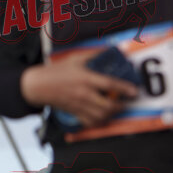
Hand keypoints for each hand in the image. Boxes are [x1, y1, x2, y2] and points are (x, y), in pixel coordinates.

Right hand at [21, 48, 138, 127]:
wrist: (38, 86)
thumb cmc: (58, 71)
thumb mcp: (75, 59)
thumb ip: (93, 55)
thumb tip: (110, 50)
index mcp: (85, 78)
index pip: (109, 84)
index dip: (124, 88)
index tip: (134, 91)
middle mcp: (84, 94)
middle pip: (108, 105)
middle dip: (121, 105)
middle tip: (126, 102)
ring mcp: (79, 105)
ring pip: (102, 116)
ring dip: (112, 114)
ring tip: (116, 107)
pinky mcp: (75, 113)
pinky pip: (91, 122)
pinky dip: (100, 121)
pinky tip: (104, 115)